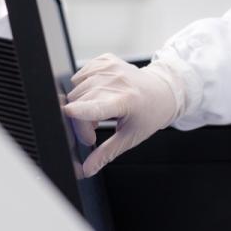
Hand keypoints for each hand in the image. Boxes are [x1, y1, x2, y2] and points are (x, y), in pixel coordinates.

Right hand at [63, 53, 182, 176]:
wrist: (163, 91)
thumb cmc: (150, 114)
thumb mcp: (130, 137)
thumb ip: (106, 153)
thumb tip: (87, 169)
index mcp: (125, 100)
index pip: (95, 105)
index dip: (78, 113)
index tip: (67, 117)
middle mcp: (117, 81)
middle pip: (79, 101)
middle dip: (80, 121)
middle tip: (94, 129)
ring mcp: (111, 68)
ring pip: (76, 88)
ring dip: (81, 104)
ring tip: (99, 112)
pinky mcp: (106, 60)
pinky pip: (81, 73)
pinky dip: (83, 86)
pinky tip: (97, 94)